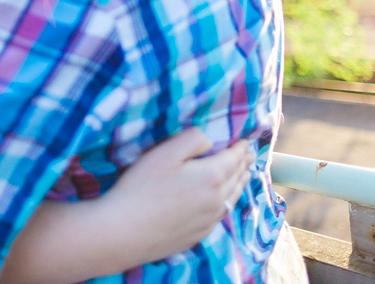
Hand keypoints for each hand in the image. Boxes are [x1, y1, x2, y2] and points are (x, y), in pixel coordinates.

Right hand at [104, 127, 254, 259]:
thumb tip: (211, 140)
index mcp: (213, 176)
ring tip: (245, 175)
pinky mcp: (197, 235)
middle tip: (250, 156)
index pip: (234, 158)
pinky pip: (221, 215)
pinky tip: (223, 202)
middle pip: (237, 178)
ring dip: (240, 184)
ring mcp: (208, 221)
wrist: (124, 232)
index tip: (246, 142)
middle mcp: (217, 200)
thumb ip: (193, 139)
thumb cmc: (142, 187)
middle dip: (244, 164)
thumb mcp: (166, 152)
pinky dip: (228, 202)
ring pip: (232, 198)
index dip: (241, 148)